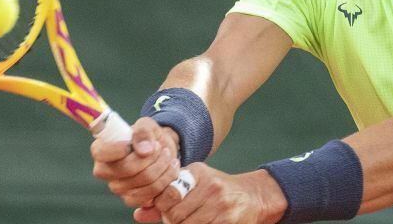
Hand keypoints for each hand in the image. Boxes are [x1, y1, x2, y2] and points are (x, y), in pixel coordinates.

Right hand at [91, 117, 181, 207]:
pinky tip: (170, 170)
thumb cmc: (148, 136)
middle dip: (151, 156)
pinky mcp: (131, 199)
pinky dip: (165, 181)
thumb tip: (144, 150)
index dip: (117, 149)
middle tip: (160, 146)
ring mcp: (117, 188)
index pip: (101, 152)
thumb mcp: (147, 125)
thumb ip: (143, 131)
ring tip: (168, 156)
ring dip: (162, 167)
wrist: (161, 151)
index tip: (132, 143)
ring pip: (144, 181)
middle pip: (128, 168)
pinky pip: (150, 195)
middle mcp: (105, 171)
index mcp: (102, 150)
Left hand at [134, 163, 286, 223]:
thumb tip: (138, 215)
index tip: (167, 209)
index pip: (168, 194)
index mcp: (198, 173)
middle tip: (177, 219)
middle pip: (175, 214)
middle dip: (172, 220)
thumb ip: (165, 198)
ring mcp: (220, 203)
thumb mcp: (194, 186)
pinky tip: (201, 222)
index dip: (162, 207)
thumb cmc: (217, 191)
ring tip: (190, 221)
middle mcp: (210, 185)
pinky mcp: (228, 219)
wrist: (253, 196)